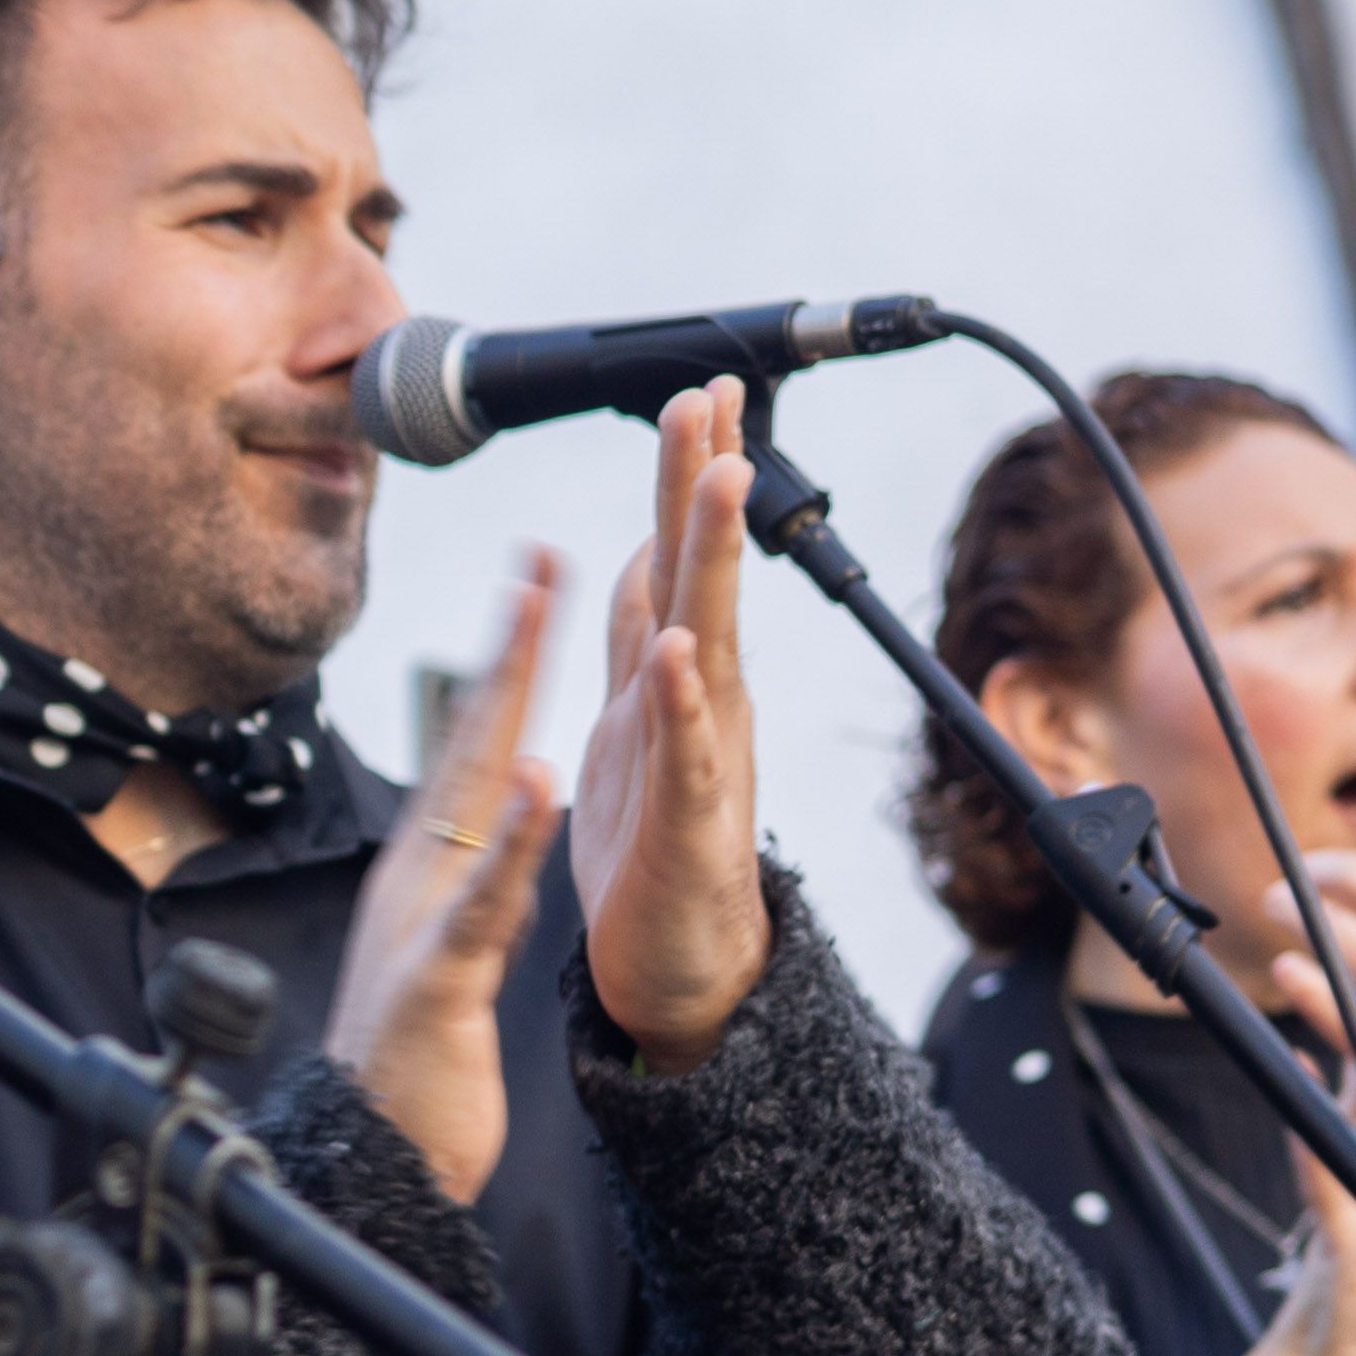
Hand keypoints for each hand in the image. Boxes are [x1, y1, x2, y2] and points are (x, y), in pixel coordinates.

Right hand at [321, 555, 562, 1201]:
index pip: (480, 747)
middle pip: (471, 745)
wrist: (374, 1157)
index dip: (510, 660)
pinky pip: (480, 900)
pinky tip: (536, 786)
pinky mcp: (437, 977)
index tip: (539, 576)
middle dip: (507, 649)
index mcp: (434, 865)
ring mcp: (423, 920)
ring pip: (470, 803)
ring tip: (533, 635)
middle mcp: (420, 874)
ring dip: (500, 714)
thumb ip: (469, 879)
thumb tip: (492, 818)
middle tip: (537, 560)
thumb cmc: (413, 1060)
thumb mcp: (448, 947)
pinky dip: (509, 841)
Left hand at [571, 377, 769, 1071]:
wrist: (679, 966)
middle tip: (710, 393)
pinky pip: (687, 753)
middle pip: (699, 572)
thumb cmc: (655, 841)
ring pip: (707, 640)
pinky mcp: (690, 823)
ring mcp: (702, 756)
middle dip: (703, 481)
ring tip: (718, 479)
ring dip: (710, 560)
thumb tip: (645, 553)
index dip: (685, 475)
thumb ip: (641, 637)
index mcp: (674, 674)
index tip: (694, 389)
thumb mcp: (637, 718)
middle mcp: (699, 701)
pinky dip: (684, 702)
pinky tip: (680, 653)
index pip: (675, 554)